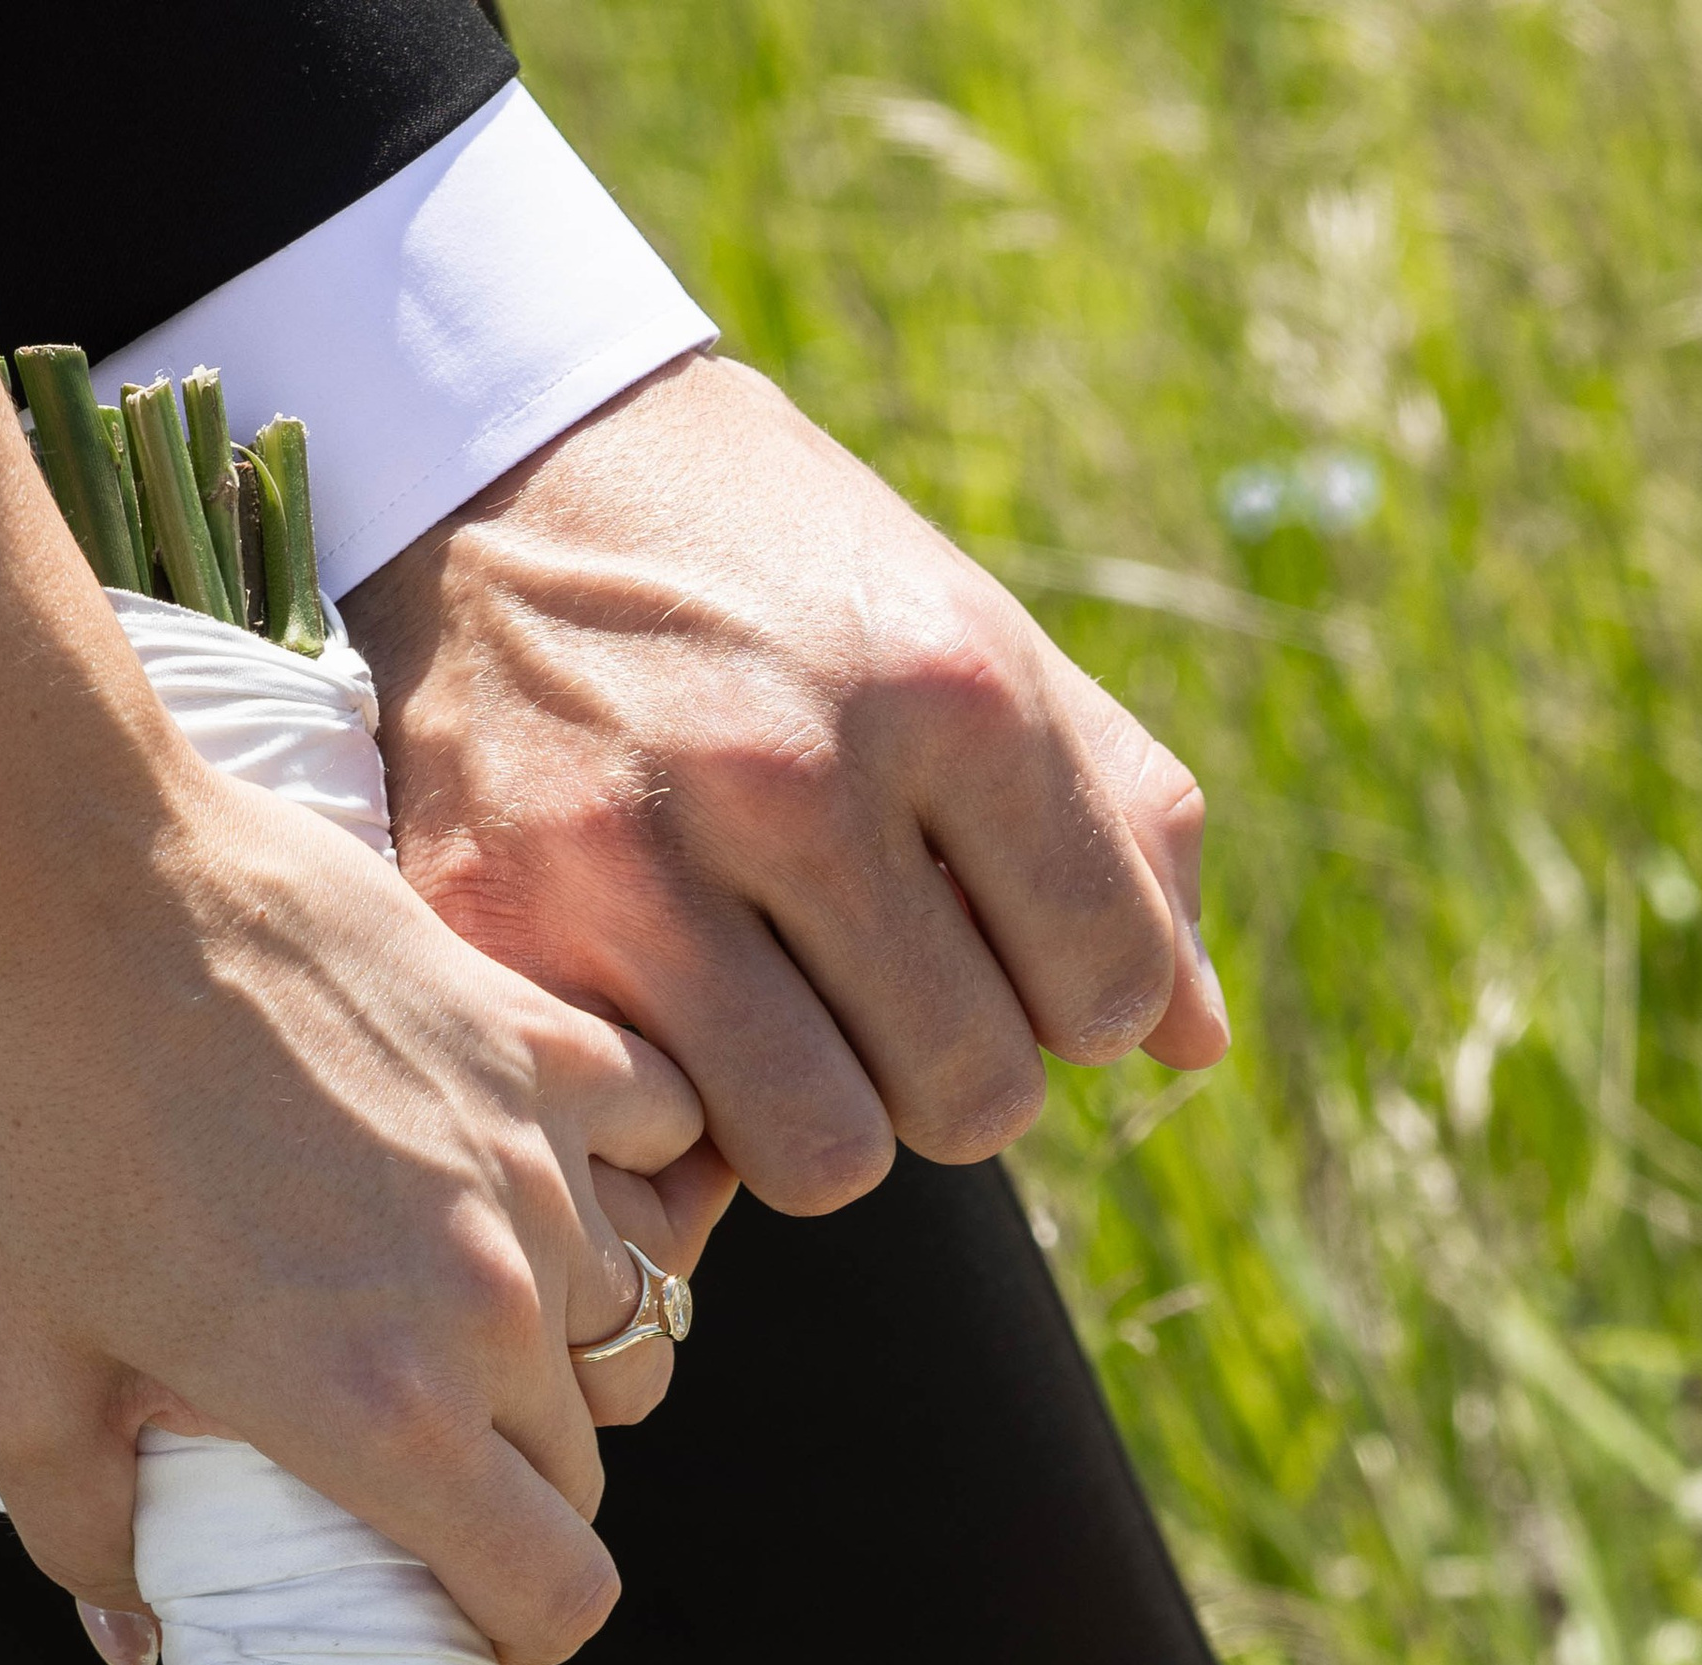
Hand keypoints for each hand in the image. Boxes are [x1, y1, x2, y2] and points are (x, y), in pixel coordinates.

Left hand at [0, 757, 727, 1664]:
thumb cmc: (22, 1129)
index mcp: (384, 1417)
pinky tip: (536, 1168)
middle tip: (422, 1461)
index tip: (459, 1604)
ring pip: (628, 1316)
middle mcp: (495, 1306)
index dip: (518, 1626)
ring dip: (566, 1339)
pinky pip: (657, 1139)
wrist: (61, 880)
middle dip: (518, 1493)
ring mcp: (536, 1169)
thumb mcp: (15, 1372)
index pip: (560, 1591)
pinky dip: (623, 1167)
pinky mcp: (541, 1044)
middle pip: (586, 1467)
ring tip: (464, 1310)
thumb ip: (86, 1535)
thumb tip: (137, 1638)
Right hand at [345, 353, 1229, 1214]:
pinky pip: (666, 1142)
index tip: (1012, 955)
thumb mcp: (976, 639)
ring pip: (824, 1155)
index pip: (1110, 990)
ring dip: (817, 1113)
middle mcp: (796, 775)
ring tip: (776, 1015)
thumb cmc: (780, 580)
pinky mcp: (505, 927)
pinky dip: (683, 1121)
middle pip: (973, 1100)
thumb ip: (1119, 826)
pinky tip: (666, 1025)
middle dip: (949, 1068)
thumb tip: (1196, 1041)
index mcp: (952, 689)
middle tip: (882, 988)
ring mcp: (636, 860)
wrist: (506, 472)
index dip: (1082, 1004)